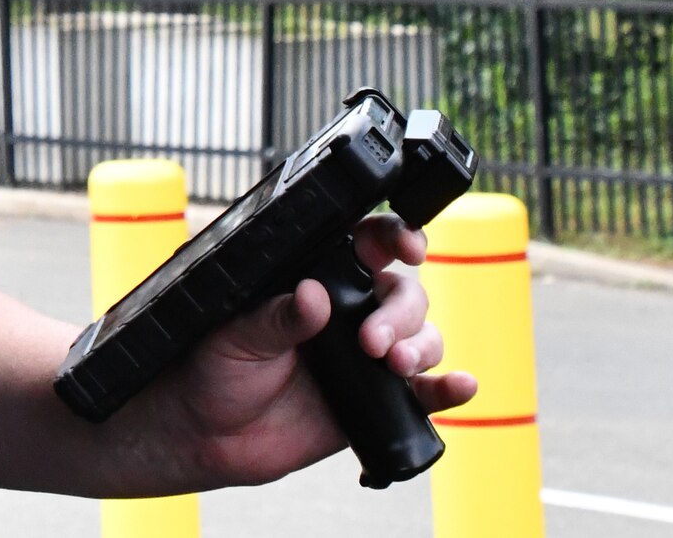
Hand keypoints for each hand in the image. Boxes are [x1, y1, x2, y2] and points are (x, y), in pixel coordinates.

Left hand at [139, 215, 478, 489]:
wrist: (212, 436)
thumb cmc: (216, 370)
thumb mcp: (237, 336)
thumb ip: (277, 318)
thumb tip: (314, 295)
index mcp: (314, 281)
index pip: (366, 246)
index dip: (394, 237)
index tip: (407, 246)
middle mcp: (348, 313)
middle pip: (404, 294)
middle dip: (400, 313)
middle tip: (372, 342)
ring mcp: (368, 356)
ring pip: (423, 336)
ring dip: (422, 346)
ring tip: (396, 365)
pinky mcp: (379, 400)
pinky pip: (426, 391)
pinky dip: (449, 387)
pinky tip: (460, 386)